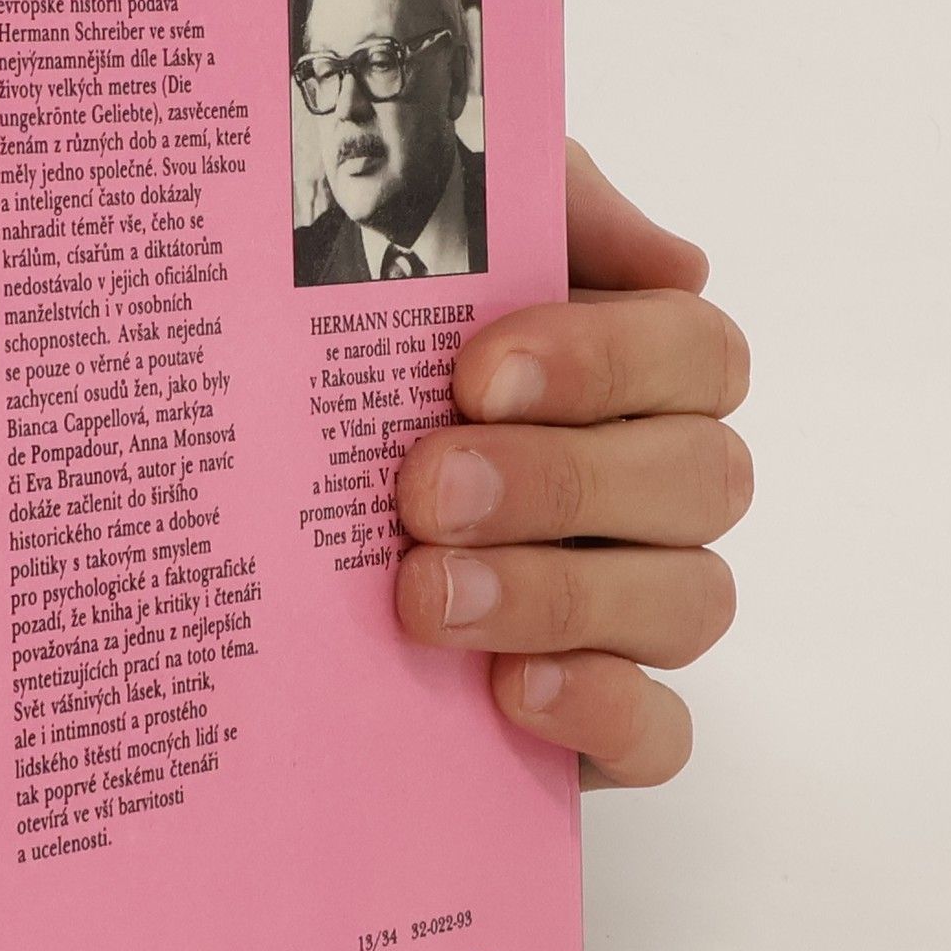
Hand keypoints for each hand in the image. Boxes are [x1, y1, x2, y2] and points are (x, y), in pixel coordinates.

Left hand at [393, 141, 751, 787]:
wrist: (248, 544)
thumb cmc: (352, 380)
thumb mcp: (415, 261)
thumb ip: (524, 214)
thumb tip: (667, 256)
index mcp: (631, 377)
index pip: (695, 355)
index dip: (606, 362)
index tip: (476, 372)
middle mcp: (653, 493)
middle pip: (702, 478)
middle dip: (562, 481)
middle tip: (424, 488)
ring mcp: (634, 613)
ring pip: (691, 602)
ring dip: (561, 594)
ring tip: (427, 594)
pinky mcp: (600, 724)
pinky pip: (662, 736)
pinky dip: (603, 711)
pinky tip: (512, 692)